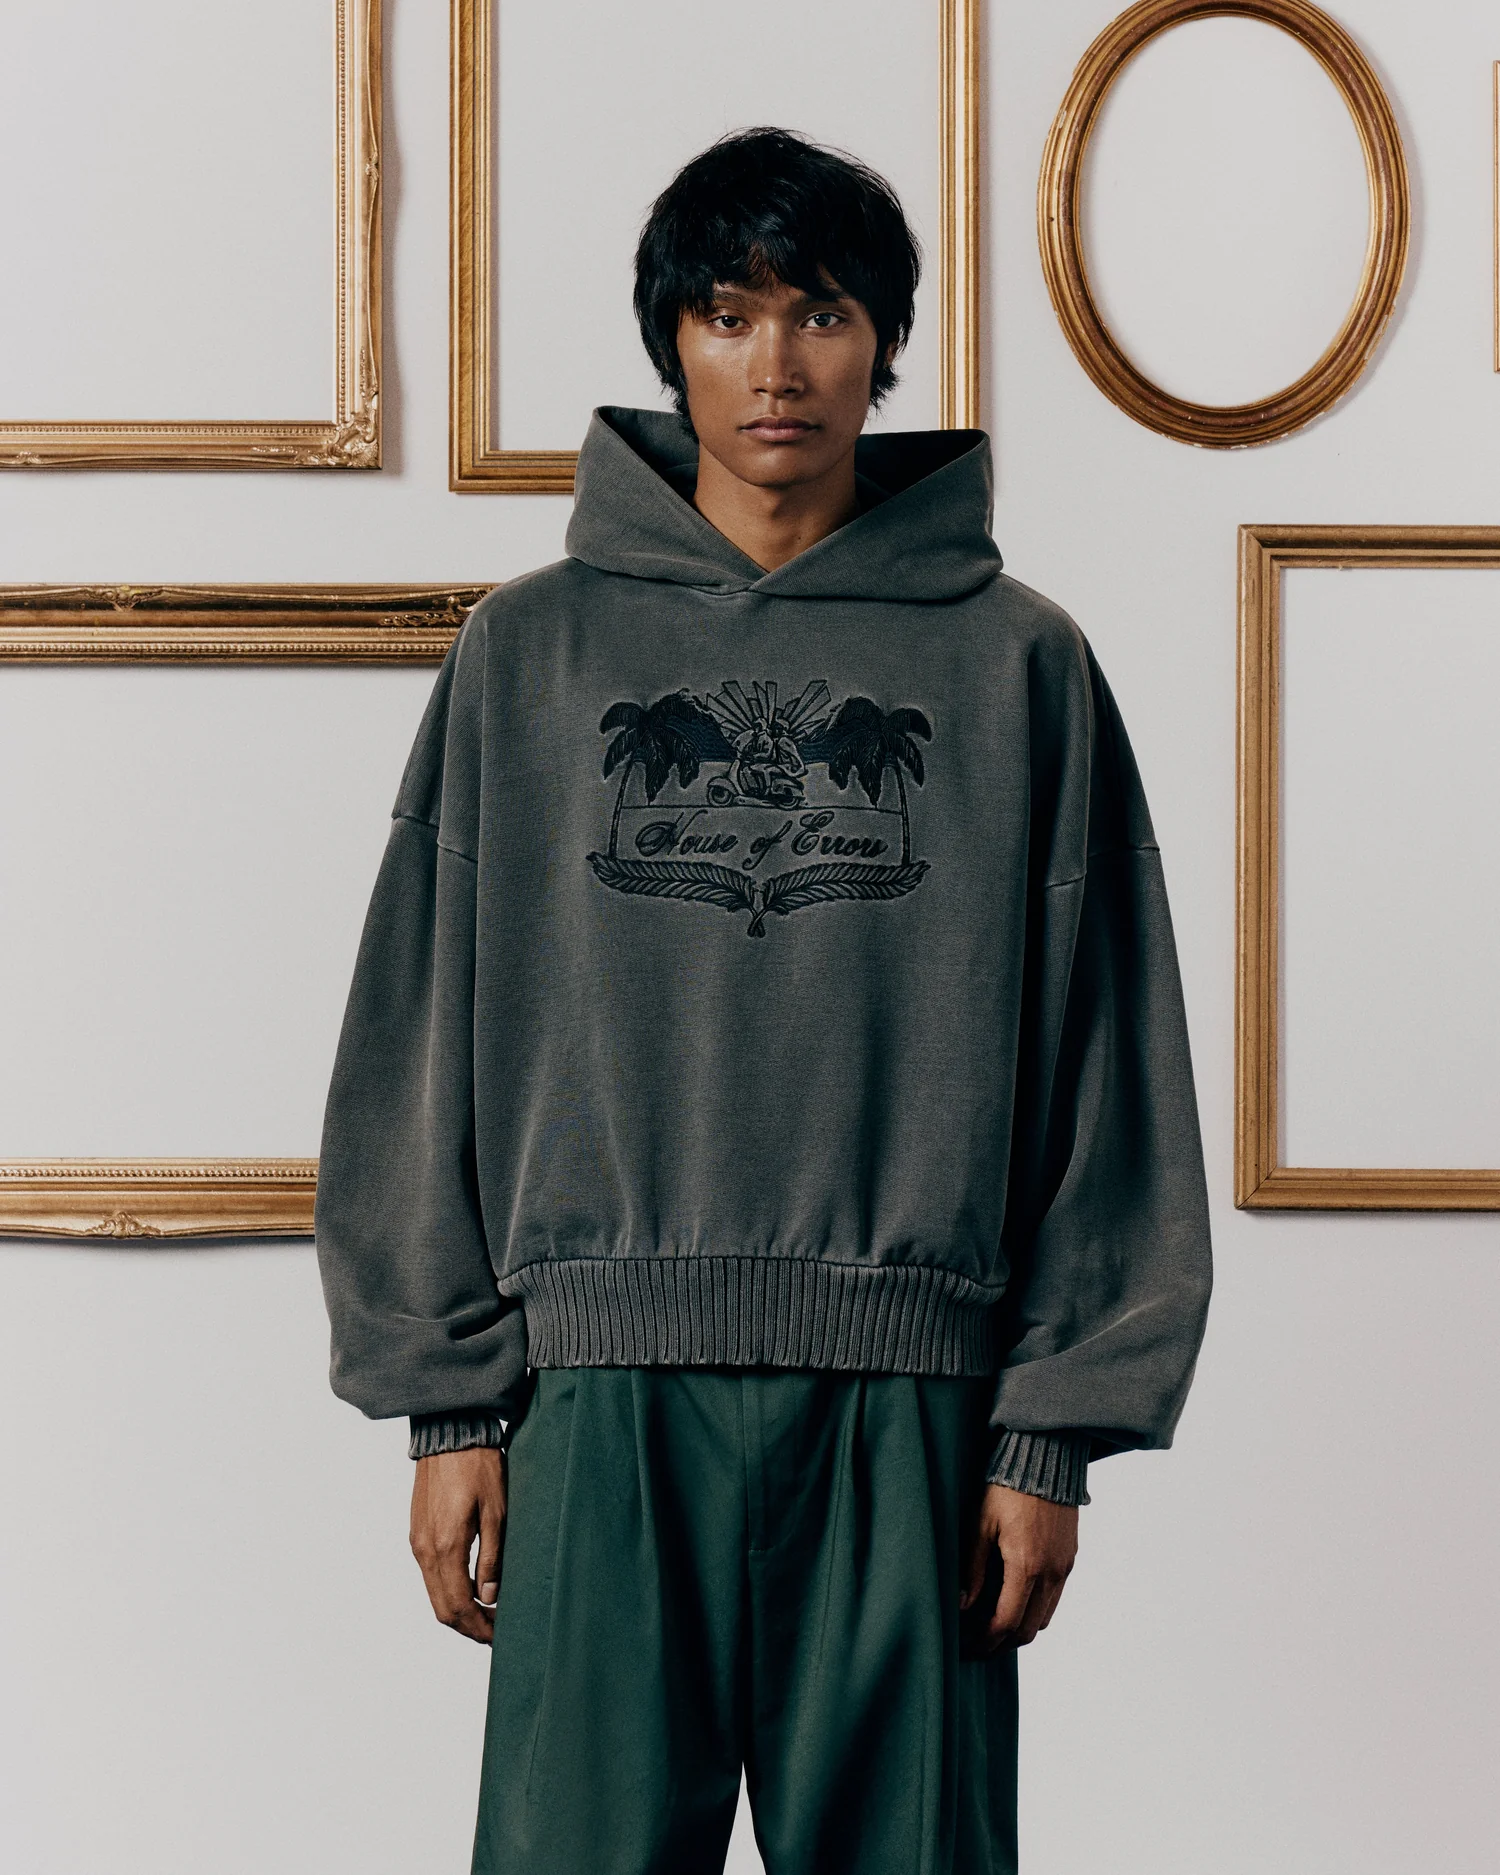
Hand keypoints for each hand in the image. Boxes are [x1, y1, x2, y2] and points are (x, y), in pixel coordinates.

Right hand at [409, 1447, 506, 1644]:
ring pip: (434, 1594)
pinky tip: (472, 1587)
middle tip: (496, 1632)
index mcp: (445, 1547)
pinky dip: (449, 1590)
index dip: (479, 1629)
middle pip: (442, 1608)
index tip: (500, 1637)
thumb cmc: (479, 1466)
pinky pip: (431, 1574)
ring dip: (458, 1610)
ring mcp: (418, 1541)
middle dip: (469, 1626)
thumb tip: (489, 1597)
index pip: (458, 1607)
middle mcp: (425, 1550)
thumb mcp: (497, 1512)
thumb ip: (492, 1558)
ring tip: (488, 1613)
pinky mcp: (418, 1532)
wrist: (450, 1432)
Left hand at [960, 1482, 1077, 1651]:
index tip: (968, 1647)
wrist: (1045, 1458)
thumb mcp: (980, 1524)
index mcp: (1026, 1566)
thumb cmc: (1005, 1487)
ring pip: (1044, 1617)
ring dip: (1020, 1628)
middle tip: (978, 1645)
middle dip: (1001, 1643)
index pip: (1006, 1623)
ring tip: (993, 1625)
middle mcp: (1051, 1573)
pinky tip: (1015, 1600)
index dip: (986, 1641)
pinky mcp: (1070, 1557)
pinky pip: (1055, 1597)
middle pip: (1028, 1630)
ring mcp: (1064, 1566)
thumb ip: (972, 1568)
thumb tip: (963, 1606)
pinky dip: (1035, 1609)